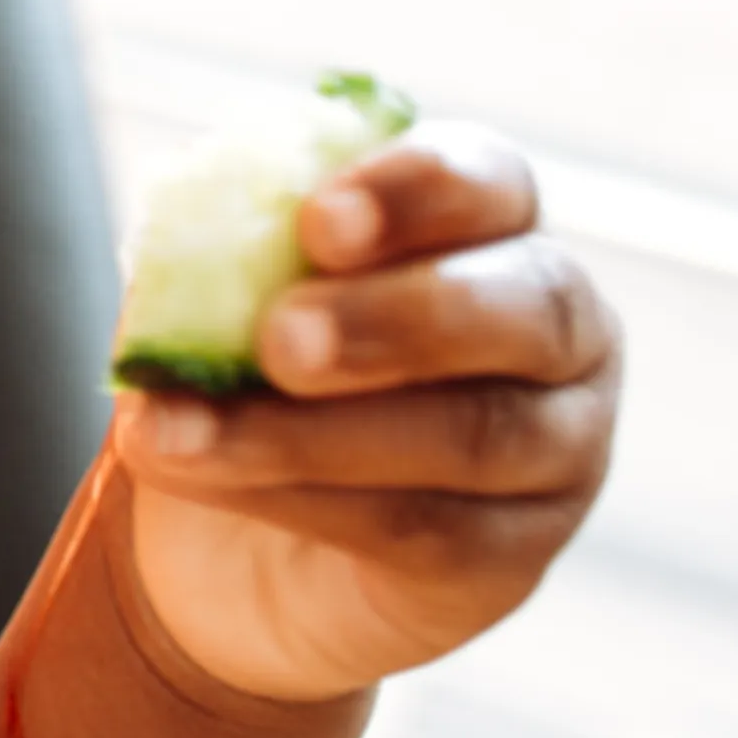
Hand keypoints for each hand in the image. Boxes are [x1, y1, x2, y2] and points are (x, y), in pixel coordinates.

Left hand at [111, 125, 619, 702]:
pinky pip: (429, 529)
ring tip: (181, 430)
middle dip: (396, 317)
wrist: (239, 539)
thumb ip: (223, 262)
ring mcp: (556, 448)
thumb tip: (188, 245)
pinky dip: (301, 501)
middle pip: (529, 305)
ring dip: (312, 433)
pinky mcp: (512, 556)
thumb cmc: (245, 373)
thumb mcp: (220, 301)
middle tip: (279, 338)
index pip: (491, 181)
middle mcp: (552, 330)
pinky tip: (204, 478)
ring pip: (474, 434)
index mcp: (487, 227)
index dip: (416, 190)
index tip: (318, 219)